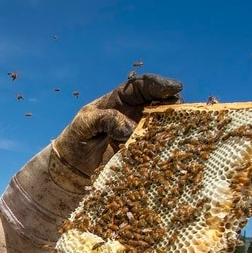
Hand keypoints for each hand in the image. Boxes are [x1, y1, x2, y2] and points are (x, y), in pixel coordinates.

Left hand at [51, 74, 182, 189]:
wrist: (72, 168)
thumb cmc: (75, 140)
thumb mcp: (84, 124)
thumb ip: (104, 119)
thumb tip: (130, 129)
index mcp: (120, 99)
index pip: (142, 86)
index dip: (159, 84)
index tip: (174, 87)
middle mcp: (135, 113)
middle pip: (161, 103)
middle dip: (173, 104)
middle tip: (179, 110)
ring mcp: (141, 134)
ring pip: (165, 125)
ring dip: (174, 126)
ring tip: (178, 129)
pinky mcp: (143, 153)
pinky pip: (159, 148)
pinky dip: (167, 147)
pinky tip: (173, 149)